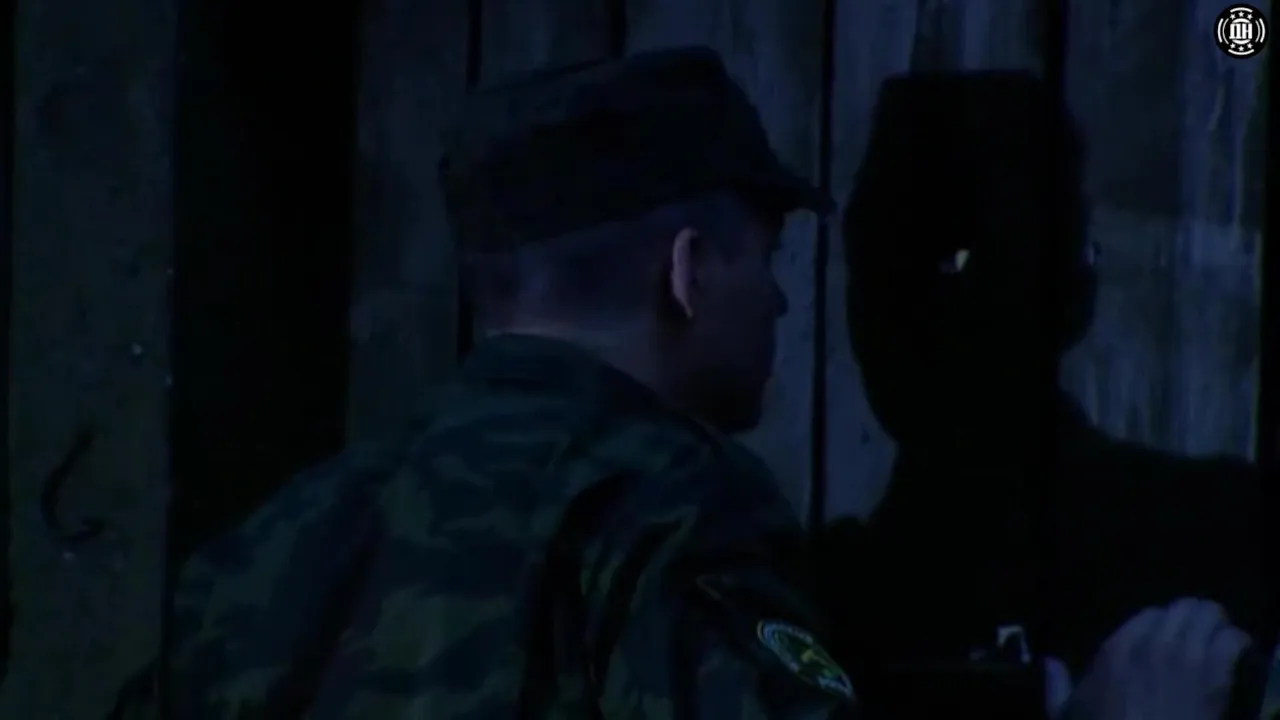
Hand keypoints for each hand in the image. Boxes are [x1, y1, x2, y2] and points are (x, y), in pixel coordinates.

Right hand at [1061, 598, 1252, 719]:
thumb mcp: (1066, 714)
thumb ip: (1056, 686)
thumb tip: (1047, 662)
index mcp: (1115, 650)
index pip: (1148, 615)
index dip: (1161, 624)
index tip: (1166, 636)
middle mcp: (1151, 645)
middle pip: (1181, 609)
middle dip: (1192, 617)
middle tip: (1198, 631)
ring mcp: (1185, 658)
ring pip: (1209, 615)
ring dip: (1216, 624)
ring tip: (1219, 635)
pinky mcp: (1215, 677)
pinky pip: (1233, 640)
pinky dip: (1238, 642)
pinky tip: (1238, 650)